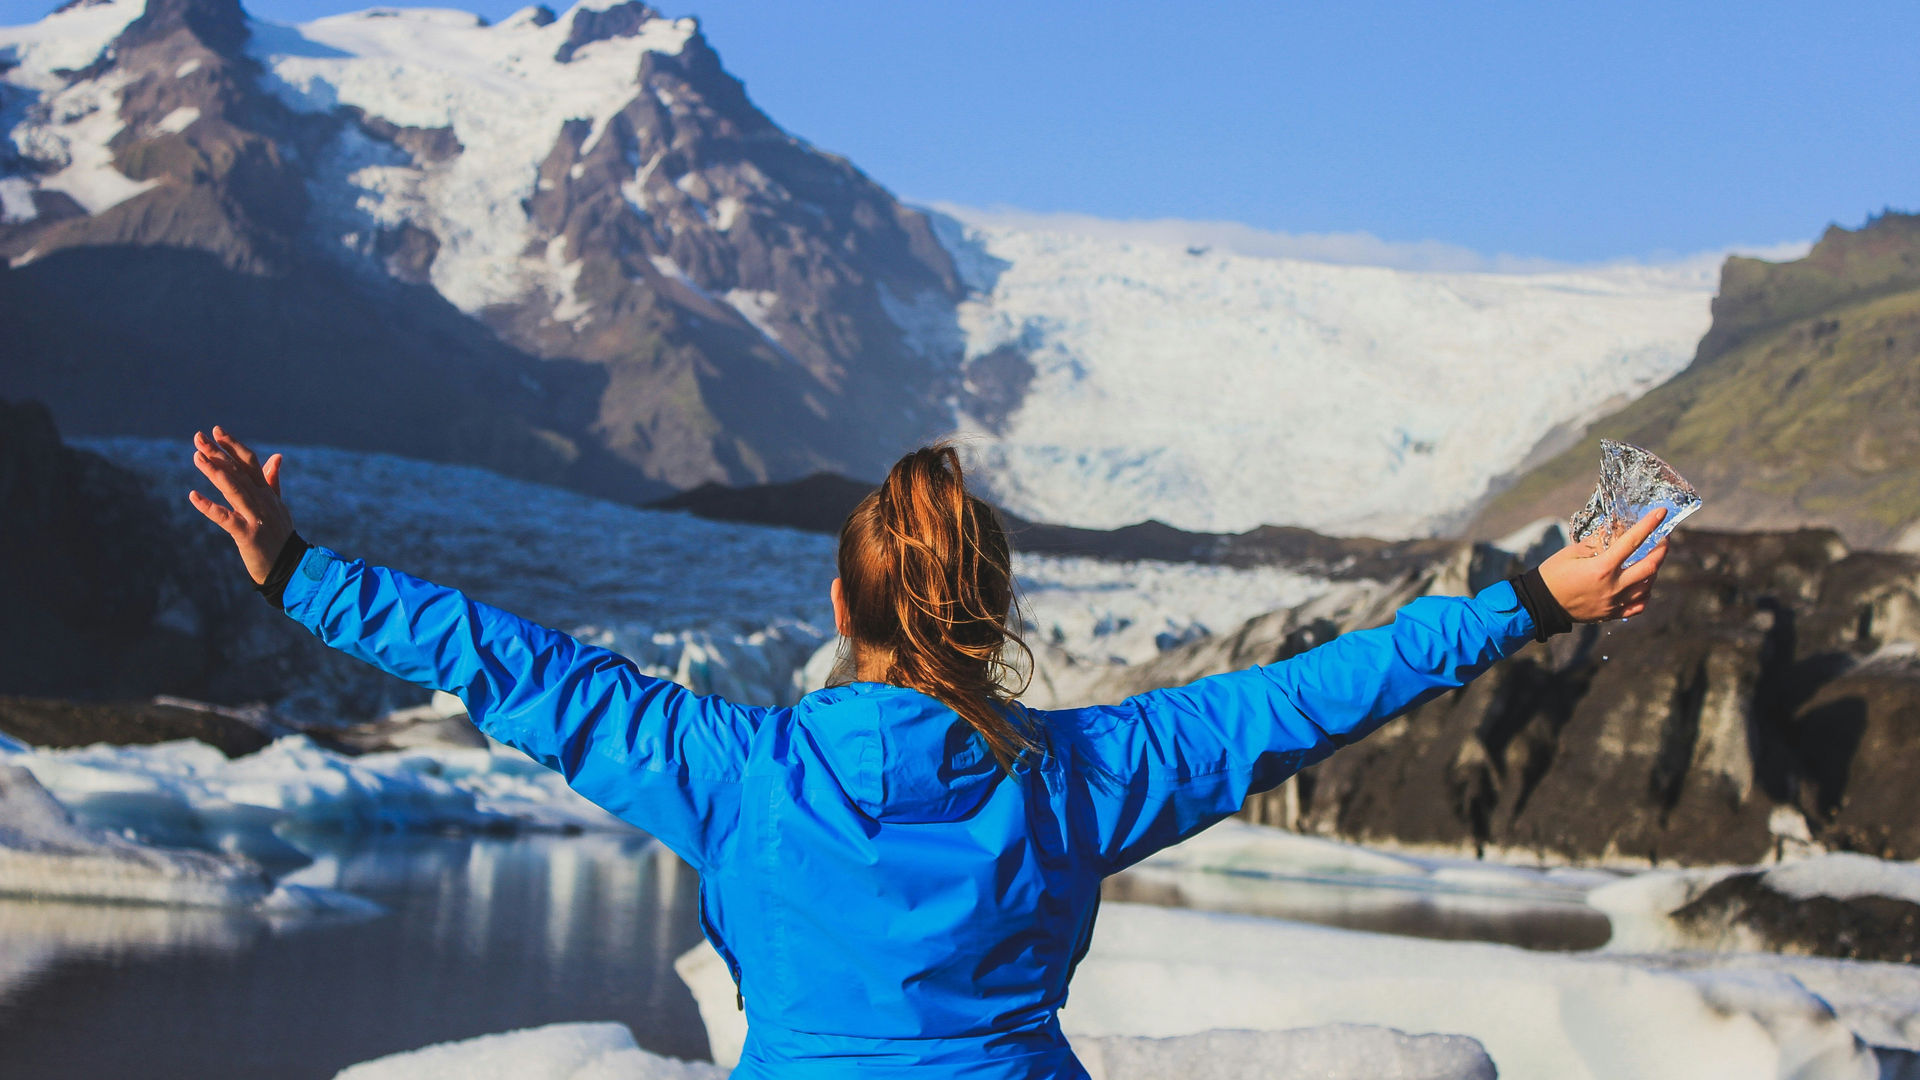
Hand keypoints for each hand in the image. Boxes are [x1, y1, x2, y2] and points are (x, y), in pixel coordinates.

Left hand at [187, 426, 292, 585]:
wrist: (291, 566)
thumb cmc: (280, 535)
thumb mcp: (278, 505)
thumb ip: (272, 481)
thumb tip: (276, 456)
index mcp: (267, 492)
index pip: (250, 462)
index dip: (233, 445)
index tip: (216, 431)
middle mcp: (262, 500)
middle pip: (238, 471)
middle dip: (217, 452)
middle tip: (198, 437)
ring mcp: (255, 516)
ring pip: (233, 489)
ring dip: (214, 472)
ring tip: (197, 457)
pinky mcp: (247, 534)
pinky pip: (225, 518)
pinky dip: (209, 507)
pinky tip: (193, 496)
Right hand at [1536, 507, 1668, 622]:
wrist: (1540, 604)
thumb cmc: (1553, 574)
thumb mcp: (1573, 552)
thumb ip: (1598, 541)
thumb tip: (1618, 529)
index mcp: (1601, 568)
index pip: (1632, 541)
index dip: (1648, 524)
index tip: (1661, 512)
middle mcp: (1612, 586)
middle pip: (1649, 566)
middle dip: (1661, 549)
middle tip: (1662, 539)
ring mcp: (1614, 602)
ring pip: (1648, 586)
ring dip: (1654, 570)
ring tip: (1651, 559)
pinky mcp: (1611, 614)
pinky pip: (1639, 605)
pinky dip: (1645, 593)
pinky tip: (1643, 584)